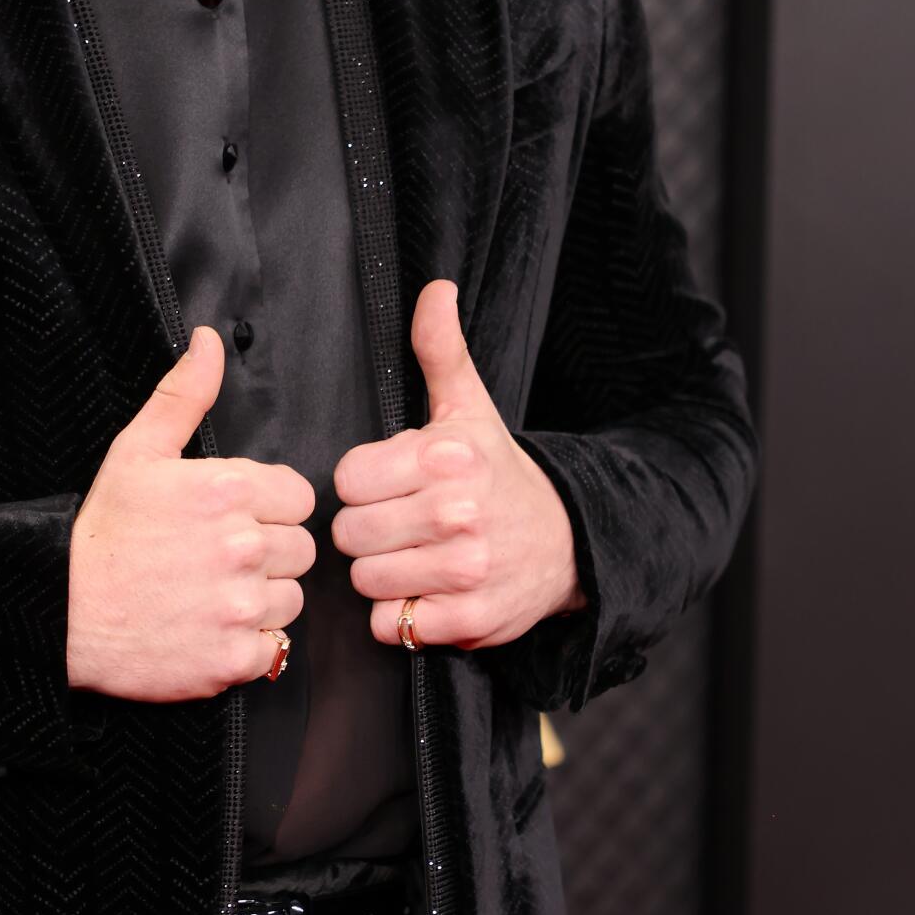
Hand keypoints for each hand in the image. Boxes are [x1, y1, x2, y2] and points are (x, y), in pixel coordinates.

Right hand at [66, 326, 316, 701]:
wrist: (59, 614)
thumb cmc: (101, 534)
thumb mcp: (136, 451)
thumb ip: (184, 395)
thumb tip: (209, 343)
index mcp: (227, 490)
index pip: (299, 498)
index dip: (268, 508)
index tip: (230, 519)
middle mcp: (242, 547)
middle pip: (300, 550)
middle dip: (266, 554)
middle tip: (214, 560)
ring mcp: (239, 606)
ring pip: (291, 600)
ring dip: (260, 600)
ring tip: (208, 595)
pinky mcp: (233, 658)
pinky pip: (275, 649)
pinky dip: (247, 645)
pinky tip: (207, 629)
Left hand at [331, 278, 584, 649]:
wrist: (568, 543)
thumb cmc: (500, 475)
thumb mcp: (470, 410)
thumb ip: (441, 352)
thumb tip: (435, 289)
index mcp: (447, 457)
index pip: (346, 480)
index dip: (364, 486)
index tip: (393, 486)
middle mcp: (457, 512)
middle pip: (350, 535)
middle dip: (369, 532)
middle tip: (403, 525)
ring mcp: (465, 569)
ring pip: (366, 581)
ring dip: (383, 575)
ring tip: (415, 557)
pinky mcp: (470, 619)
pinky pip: (391, 624)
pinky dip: (401, 616)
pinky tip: (428, 592)